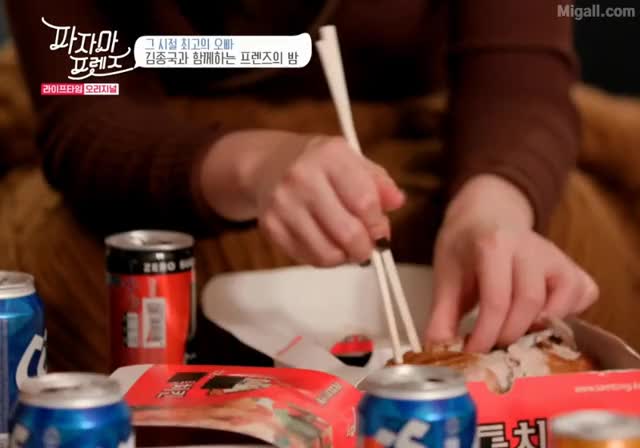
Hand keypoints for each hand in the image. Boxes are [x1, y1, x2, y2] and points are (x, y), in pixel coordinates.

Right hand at [199, 130, 404, 265]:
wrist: (268, 165)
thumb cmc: (318, 165)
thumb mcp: (352, 161)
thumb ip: (378, 182)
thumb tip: (397, 202)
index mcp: (330, 155)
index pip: (365, 201)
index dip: (378, 224)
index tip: (381, 231)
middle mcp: (302, 177)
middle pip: (347, 232)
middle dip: (365, 248)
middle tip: (368, 248)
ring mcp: (283, 204)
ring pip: (327, 253)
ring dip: (345, 257)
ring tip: (348, 248)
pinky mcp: (270, 227)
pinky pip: (308, 259)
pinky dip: (324, 259)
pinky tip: (326, 244)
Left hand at [424, 174, 597, 351]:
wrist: (486, 216)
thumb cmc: (465, 248)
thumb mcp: (445, 276)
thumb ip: (442, 316)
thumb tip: (438, 353)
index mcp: (494, 244)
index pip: (496, 299)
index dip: (485, 334)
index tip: (473, 352)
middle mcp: (531, 247)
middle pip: (530, 303)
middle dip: (508, 334)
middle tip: (490, 348)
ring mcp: (557, 256)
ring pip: (561, 302)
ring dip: (538, 328)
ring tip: (513, 334)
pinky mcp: (573, 266)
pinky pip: (583, 296)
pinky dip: (566, 315)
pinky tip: (540, 319)